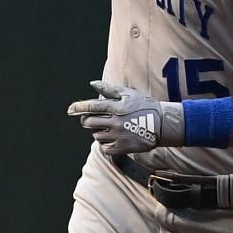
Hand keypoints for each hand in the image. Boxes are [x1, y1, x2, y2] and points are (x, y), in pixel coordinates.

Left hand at [66, 80, 184, 154]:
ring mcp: (117, 136)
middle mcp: (114, 122)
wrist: (163, 125)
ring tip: (110, 128)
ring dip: (98, 131)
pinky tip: (112, 138)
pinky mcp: (122, 148)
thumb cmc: (145, 106)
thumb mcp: (128, 94)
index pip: (90, 107)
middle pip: (88, 123)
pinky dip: (105, 144)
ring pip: (96, 135)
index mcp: (115, 107)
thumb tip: (92, 83)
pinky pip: (104, 148)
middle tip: (93, 119)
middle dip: (87, 120)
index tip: (70, 110)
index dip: (77, 108)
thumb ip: (109, 89)